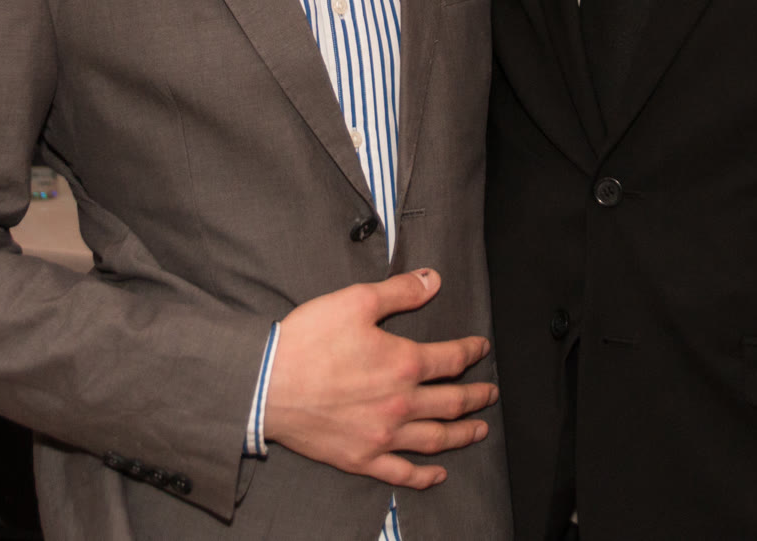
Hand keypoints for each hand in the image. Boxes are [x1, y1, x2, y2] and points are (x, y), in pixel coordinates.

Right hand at [264, 269, 496, 488]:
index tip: (481, 349)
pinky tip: (437, 474)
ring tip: (479, 430)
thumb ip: (400, 292)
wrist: (265, 384)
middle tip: (491, 394)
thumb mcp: (356, 301)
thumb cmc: (307, 341)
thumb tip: (434, 281)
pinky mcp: (360, 458)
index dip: (471, 352)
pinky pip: (401, 473)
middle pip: (452, 402)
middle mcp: (401, 404)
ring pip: (435, 439)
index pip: (451, 359)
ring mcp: (382, 436)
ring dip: (462, 434)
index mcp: (404, 364)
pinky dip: (424, 476)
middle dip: (477, 396)